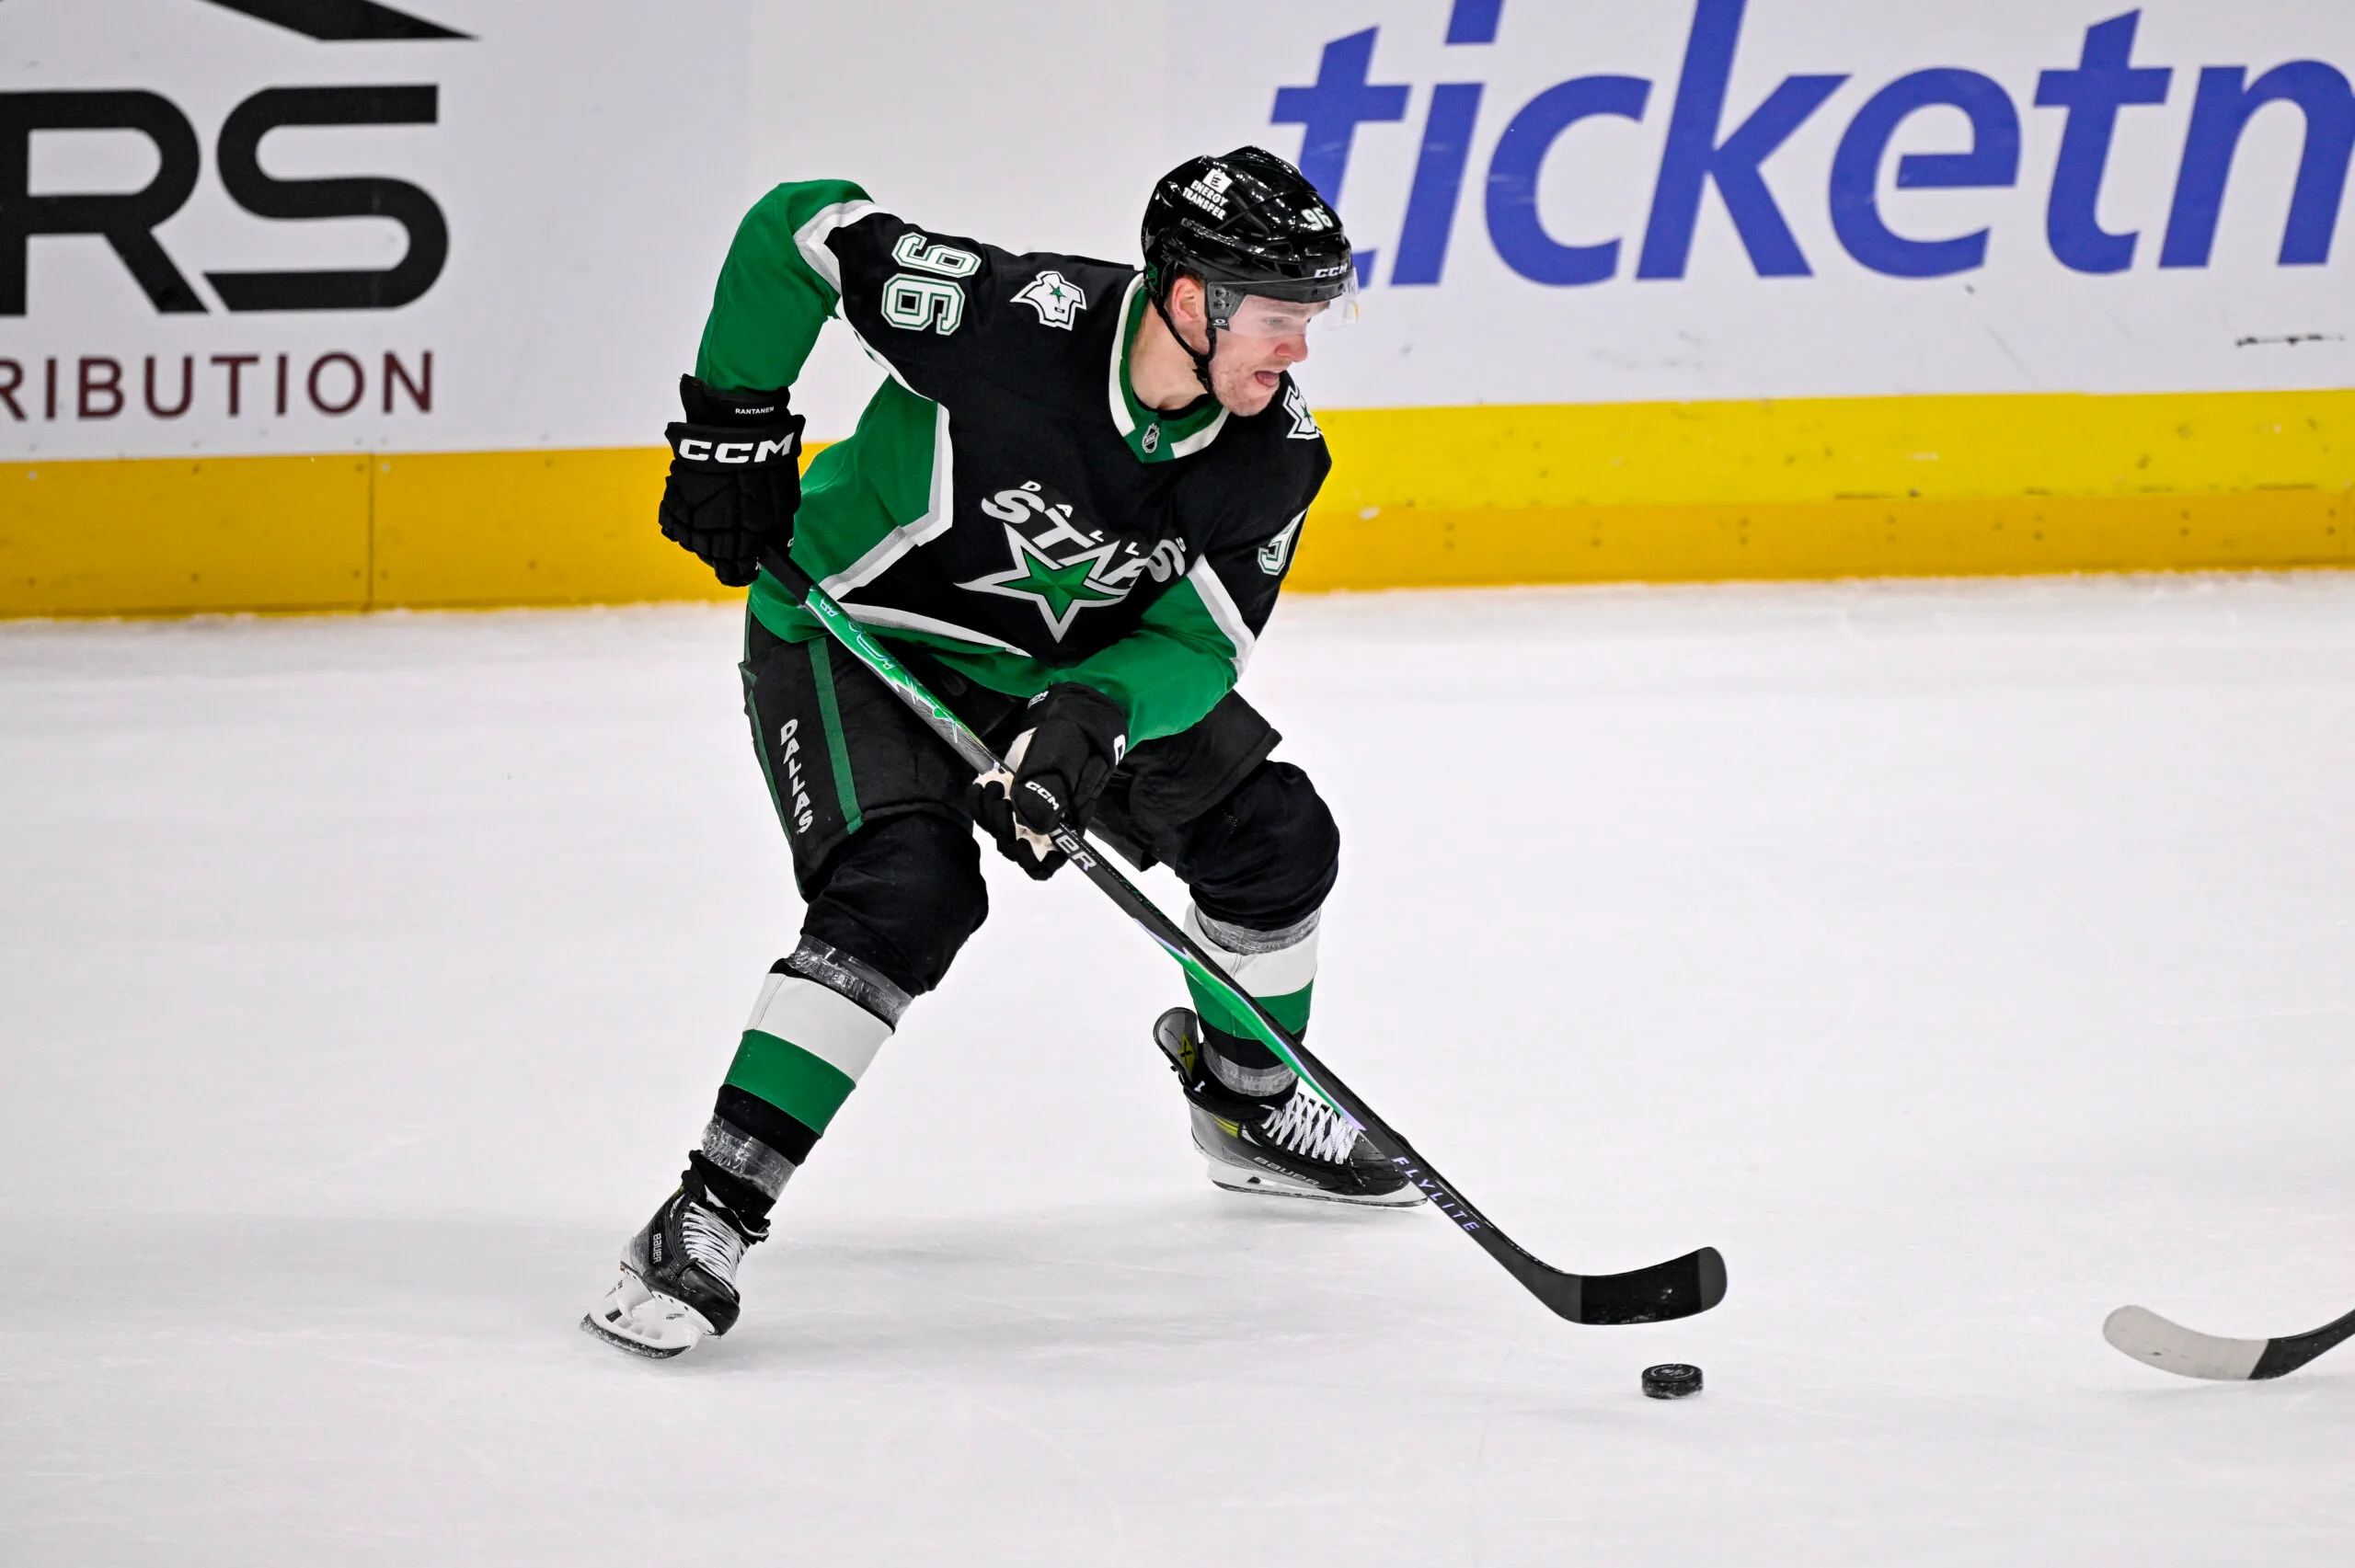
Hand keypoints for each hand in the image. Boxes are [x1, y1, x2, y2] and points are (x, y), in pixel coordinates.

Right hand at [658, 376, 803, 587]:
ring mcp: (688, 515)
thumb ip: (776, 535)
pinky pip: (673, 521)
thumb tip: (772, 552)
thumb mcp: (784, 505)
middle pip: (711, 559)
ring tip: (718, 519)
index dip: (741, 573)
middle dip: (725, 554)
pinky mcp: (673, 496)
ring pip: (691, 542)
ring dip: (703, 537)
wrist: (737, 429)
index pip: (733, 574)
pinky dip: (683, 521)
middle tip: (737, 537)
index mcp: (740, 539)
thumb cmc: (768, 465)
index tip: (748, 567)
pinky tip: (697, 511)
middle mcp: (710, 534)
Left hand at [968, 684, 1126, 880]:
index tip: (1019, 842)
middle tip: (1001, 798)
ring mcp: (1024, 809)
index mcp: (1066, 823)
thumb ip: (1052, 791)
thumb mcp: (1066, 759)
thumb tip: (1036, 825)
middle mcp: (1044, 822)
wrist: (1065, 716)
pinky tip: (986, 782)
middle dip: (1002, 828)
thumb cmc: (1074, 737)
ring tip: (994, 784)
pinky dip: (978, 800)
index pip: (1049, 862)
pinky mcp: (1008, 796)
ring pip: (998, 830)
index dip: (1031, 862)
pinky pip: (985, 811)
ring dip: (988, 812)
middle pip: (1017, 848)